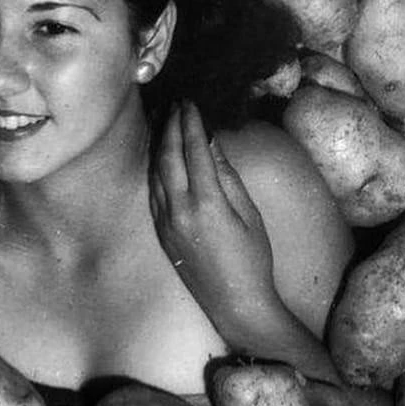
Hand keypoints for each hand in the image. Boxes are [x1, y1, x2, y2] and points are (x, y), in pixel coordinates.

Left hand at [149, 101, 277, 325]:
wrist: (234, 302)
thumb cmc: (252, 259)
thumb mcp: (249, 214)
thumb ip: (228, 177)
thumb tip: (212, 144)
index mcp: (207, 203)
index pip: (194, 151)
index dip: (191, 124)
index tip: (190, 102)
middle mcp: (180, 210)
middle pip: (168, 156)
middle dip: (170, 126)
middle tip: (174, 104)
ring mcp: (166, 221)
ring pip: (155, 172)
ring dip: (158, 143)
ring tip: (161, 119)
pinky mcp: (160, 231)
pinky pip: (152, 191)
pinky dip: (154, 167)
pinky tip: (158, 154)